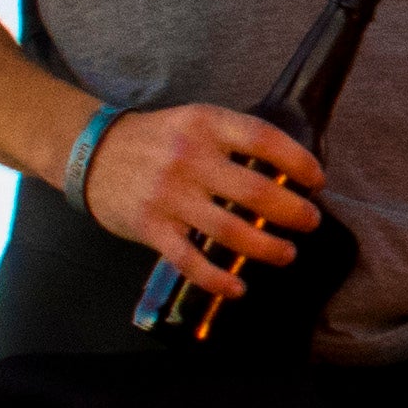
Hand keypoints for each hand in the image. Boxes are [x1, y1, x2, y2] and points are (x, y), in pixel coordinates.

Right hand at [77, 102, 324, 306]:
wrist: (91, 152)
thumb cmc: (155, 139)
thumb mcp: (193, 121)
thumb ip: (231, 139)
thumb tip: (284, 170)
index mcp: (205, 125)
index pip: (264, 139)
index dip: (297, 161)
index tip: (317, 180)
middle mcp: (189, 159)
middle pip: (256, 192)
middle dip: (293, 212)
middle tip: (310, 222)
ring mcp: (170, 196)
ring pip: (231, 231)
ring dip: (267, 248)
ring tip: (286, 253)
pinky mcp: (151, 227)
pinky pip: (190, 260)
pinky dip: (217, 279)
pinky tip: (238, 286)